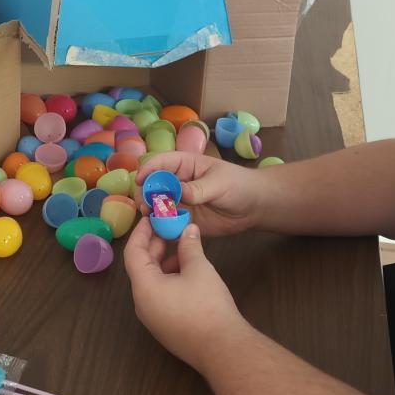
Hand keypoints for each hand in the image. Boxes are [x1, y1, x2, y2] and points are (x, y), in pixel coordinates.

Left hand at [123, 216, 247, 370]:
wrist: (223, 348)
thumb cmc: (207, 305)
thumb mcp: (199, 269)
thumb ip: (190, 246)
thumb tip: (188, 229)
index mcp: (143, 288)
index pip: (133, 253)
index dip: (141, 233)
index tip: (151, 217)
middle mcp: (142, 304)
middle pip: (141, 268)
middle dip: (155, 246)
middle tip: (169, 227)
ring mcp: (153, 319)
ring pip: (152, 283)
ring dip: (164, 263)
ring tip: (183, 248)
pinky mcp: (166, 327)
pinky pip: (161, 297)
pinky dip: (170, 280)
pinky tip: (189, 273)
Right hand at [134, 152, 264, 237]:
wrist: (254, 207)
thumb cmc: (239, 185)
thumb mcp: (220, 183)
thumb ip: (199, 188)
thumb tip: (179, 192)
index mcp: (184, 165)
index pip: (160, 163)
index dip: (147, 170)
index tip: (140, 181)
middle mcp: (177, 183)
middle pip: (152, 186)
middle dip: (145, 195)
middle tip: (145, 206)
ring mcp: (179, 202)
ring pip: (156, 206)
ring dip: (151, 212)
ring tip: (150, 219)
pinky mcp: (183, 220)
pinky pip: (167, 223)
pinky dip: (161, 227)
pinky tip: (160, 231)